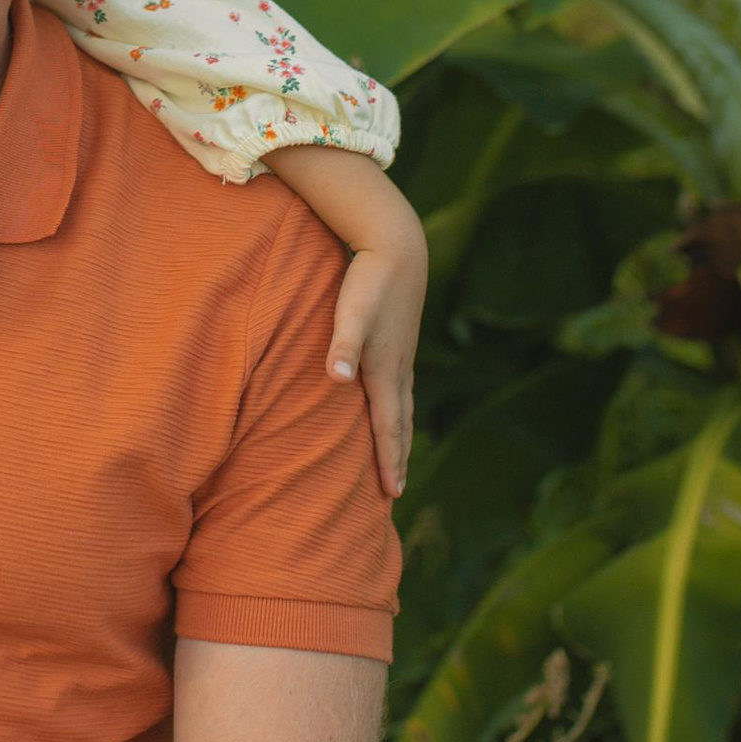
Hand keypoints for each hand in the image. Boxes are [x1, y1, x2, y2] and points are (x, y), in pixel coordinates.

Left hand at [268, 145, 426, 499]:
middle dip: (397, 458)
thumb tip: (338, 378)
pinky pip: (399, 389)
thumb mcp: (351, 313)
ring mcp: (401, 356)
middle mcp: (398, 369)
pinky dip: (397, 410)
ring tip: (396, 459)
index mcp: (385, 371)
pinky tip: (390, 408)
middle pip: (400, 424)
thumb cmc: (368, 282)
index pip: (387, 427)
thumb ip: (342, 346)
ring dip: (399, 436)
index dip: (388, 460)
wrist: (397, 247)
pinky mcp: (397, 342)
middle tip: (397, 492)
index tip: (392, 493)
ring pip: (402, 407)